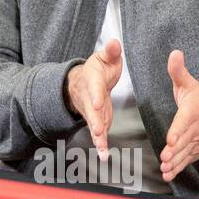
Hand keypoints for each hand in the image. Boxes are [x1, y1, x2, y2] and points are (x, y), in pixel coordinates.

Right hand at [65, 40, 122, 155]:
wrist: (83, 81)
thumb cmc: (98, 68)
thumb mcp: (105, 57)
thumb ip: (111, 52)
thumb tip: (115, 43)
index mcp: (93, 79)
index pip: (94, 87)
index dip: (95, 95)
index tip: (98, 102)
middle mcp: (89, 97)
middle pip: (91, 110)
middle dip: (94, 120)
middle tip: (98, 130)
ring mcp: (91, 111)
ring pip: (93, 124)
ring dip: (97, 137)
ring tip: (102, 149)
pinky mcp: (96, 120)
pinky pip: (97, 133)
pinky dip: (100, 143)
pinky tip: (104, 154)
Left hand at [160, 50, 198, 181]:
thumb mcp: (189, 84)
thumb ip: (178, 71)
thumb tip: (174, 53)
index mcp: (192, 111)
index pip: (184, 122)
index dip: (178, 132)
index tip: (171, 140)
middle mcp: (194, 129)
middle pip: (183, 141)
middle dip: (174, 151)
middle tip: (165, 157)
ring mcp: (194, 142)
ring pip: (184, 153)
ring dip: (175, 162)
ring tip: (165, 167)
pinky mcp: (192, 152)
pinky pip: (186, 161)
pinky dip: (177, 169)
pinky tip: (168, 174)